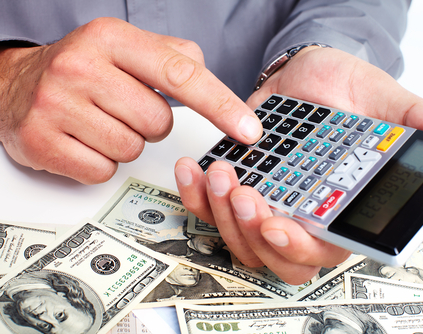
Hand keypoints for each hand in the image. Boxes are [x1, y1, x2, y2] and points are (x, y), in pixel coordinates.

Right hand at [0, 17, 261, 183]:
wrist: (16, 84)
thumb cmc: (83, 69)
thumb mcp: (126, 48)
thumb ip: (173, 56)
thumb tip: (209, 77)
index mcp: (111, 38)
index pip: (181, 74)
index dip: (221, 105)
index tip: (249, 130)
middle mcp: (81, 67)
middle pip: (158, 122)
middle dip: (151, 124)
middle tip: (123, 109)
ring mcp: (56, 105)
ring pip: (131, 149)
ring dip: (126, 142)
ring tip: (101, 122)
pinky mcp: (40, 141)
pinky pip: (103, 170)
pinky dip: (101, 162)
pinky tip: (83, 141)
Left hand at [176, 47, 422, 284]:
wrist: (307, 73)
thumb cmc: (346, 91)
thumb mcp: (386, 101)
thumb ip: (418, 122)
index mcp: (338, 210)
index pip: (321, 252)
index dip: (299, 250)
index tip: (279, 227)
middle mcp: (300, 217)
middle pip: (272, 257)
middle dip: (253, 234)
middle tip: (246, 197)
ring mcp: (264, 204)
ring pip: (237, 239)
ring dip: (221, 213)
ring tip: (222, 173)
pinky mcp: (235, 186)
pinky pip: (207, 208)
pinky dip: (196, 195)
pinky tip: (195, 170)